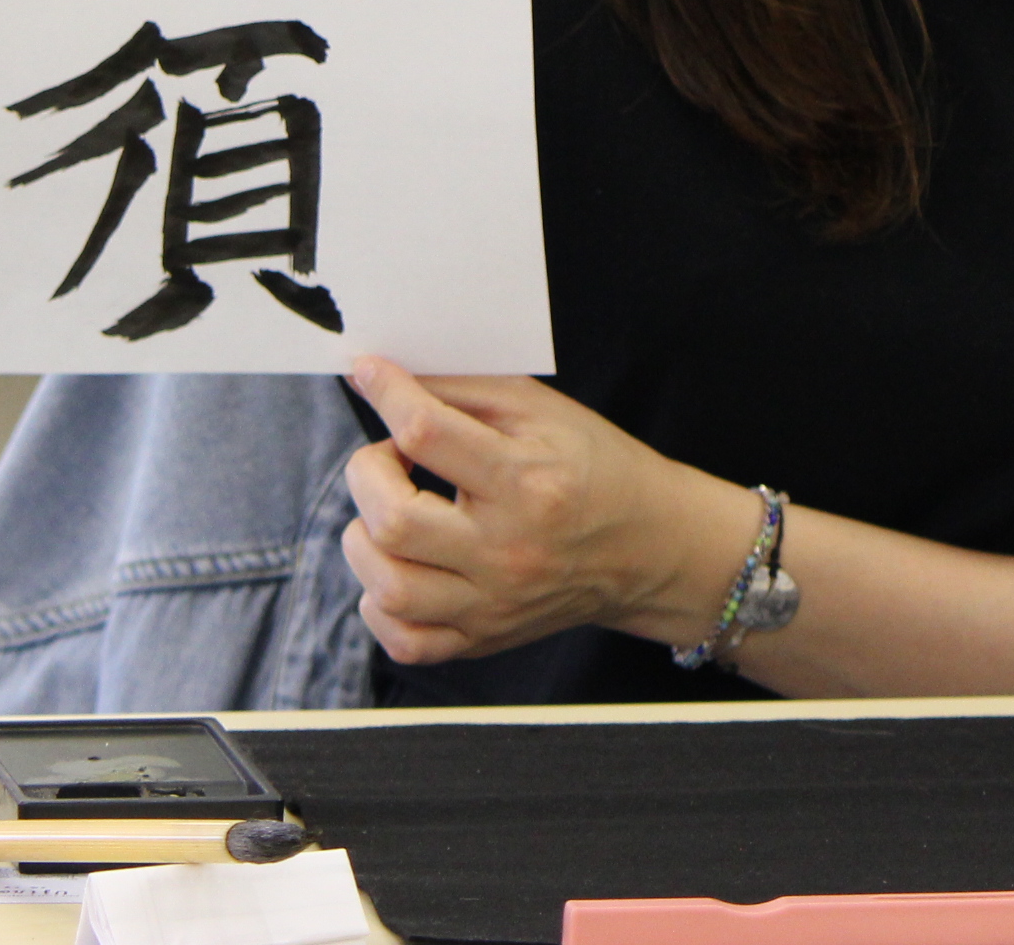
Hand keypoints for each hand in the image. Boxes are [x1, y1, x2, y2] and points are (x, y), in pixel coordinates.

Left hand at [337, 354, 748, 665]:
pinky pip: (404, 641)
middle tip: (392, 456)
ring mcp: (494, 606)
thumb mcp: (541, 410)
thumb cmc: (592, 467)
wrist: (648, 547)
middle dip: (368, 472)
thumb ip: (462, 387)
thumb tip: (383, 373)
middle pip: (393, 521)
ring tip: (391, 511)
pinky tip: (400, 565)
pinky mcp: (484, 639)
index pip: (426, 433)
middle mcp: (508, 553)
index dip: (385, 391)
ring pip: (389, 589)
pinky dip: (380, 605)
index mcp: (528, 483)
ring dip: (365, 539)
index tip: (369, 372)